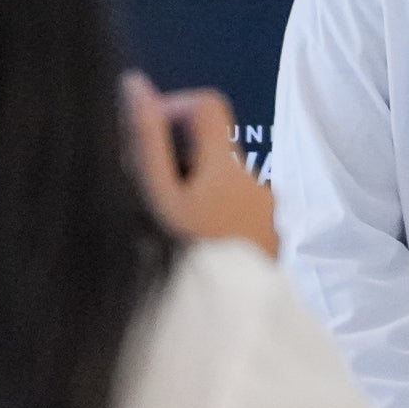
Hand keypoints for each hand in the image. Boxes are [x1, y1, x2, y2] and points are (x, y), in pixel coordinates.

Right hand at [124, 74, 275, 253]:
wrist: (226, 324)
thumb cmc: (184, 259)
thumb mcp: (155, 199)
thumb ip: (145, 139)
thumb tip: (135, 84)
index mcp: (228, 168)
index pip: (208, 104)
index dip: (173, 107)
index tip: (146, 137)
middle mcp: (257, 183)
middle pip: (211, 149)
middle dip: (177, 163)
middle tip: (150, 201)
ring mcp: (268, 213)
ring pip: (221, 184)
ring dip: (193, 194)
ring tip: (171, 232)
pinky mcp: (273, 239)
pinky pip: (237, 212)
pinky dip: (213, 218)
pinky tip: (195, 249)